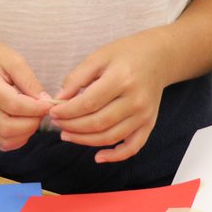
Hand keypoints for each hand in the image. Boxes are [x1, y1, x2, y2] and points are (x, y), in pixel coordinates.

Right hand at [0, 39, 53, 151]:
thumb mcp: (16, 61)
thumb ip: (30, 82)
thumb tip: (46, 103)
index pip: (12, 105)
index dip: (35, 109)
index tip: (50, 104)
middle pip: (7, 127)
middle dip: (32, 123)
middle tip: (42, 111)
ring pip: (5, 140)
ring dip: (26, 133)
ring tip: (34, 116)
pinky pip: (1, 143)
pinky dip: (18, 139)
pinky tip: (24, 124)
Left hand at [46, 35, 166, 163]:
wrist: (159, 57)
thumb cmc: (126, 54)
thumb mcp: (99, 56)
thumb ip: (77, 77)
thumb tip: (58, 99)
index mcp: (121, 79)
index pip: (89, 103)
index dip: (67, 111)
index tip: (52, 111)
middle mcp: (135, 100)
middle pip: (98, 122)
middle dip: (72, 126)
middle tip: (56, 124)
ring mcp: (144, 115)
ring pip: (110, 137)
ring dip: (85, 141)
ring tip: (67, 135)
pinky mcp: (149, 124)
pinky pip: (133, 147)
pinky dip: (116, 156)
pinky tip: (98, 157)